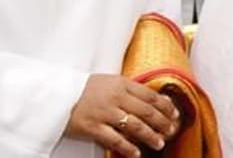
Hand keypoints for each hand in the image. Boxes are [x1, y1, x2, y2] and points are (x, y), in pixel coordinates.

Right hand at [64, 74, 180, 157]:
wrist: (58, 95)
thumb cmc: (86, 90)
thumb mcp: (109, 82)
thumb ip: (129, 90)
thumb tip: (153, 100)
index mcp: (121, 84)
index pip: (150, 95)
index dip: (165, 106)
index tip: (175, 114)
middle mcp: (115, 97)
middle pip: (146, 111)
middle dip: (162, 122)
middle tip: (171, 131)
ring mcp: (104, 113)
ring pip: (134, 126)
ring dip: (150, 136)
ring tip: (159, 143)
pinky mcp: (92, 127)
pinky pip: (114, 140)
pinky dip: (128, 148)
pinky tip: (137, 153)